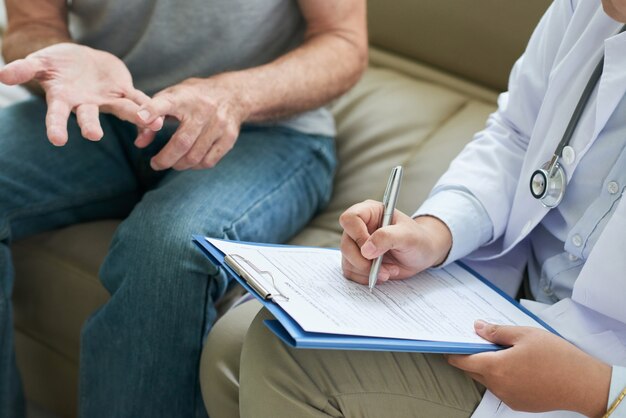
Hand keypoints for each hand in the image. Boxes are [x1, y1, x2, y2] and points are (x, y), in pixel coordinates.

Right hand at [0, 43, 161, 145]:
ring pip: (121, 110)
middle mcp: (86, 104)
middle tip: (94, 136)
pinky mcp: (123, 92)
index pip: (57, 115)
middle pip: (88, 117)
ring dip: (135, 118)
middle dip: (90, 126)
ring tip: (149, 125)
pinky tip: (159, 119)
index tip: (57, 140)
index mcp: (63, 99)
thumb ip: (24, 69)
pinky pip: (138, 100)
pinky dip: (148, 107)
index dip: (57, 126)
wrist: (79, 60)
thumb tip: (2, 76)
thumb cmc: (56, 64)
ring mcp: (106, 100)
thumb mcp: (39, 62)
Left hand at [134, 75, 247, 170]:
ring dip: (179, 164)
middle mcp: (202, 110)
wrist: (231, 94)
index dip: (151, 111)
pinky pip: (209, 161)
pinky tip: (190, 161)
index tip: (140, 118)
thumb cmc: (193, 98)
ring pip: (195, 156)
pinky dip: (195, 166)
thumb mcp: (171, 97)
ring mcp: (218, 124)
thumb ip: (152, 117)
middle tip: (155, 164)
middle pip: (181, 142)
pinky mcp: (229, 137)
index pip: (165, 103)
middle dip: (165, 159)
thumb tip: (140, 144)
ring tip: (173, 163)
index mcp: (183, 97)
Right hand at [338, 200, 451, 284]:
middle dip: (363, 261)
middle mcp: (359, 227)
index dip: (357, 235)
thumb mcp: (407, 236)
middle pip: (346, 244)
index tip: (370, 250)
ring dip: (367, 271)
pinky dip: (365, 278)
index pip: (350, 219)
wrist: (421, 254)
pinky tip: (381, 275)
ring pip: (347, 261)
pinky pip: (351, 272)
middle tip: (381, 268)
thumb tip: (366, 250)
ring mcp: (356, 245)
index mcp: (370, 212)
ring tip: (388, 271)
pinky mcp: (357, 260)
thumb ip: (387, 237)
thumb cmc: (417, 239)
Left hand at [447, 321, 610, 416]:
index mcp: (496, 367)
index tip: (449, 344)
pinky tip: (516, 366)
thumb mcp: (525, 334)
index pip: (462, 361)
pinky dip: (502, 377)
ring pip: (487, 380)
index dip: (454, 352)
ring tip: (504, 351)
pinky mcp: (519, 404)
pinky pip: (501, 389)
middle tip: (480, 341)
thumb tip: (477, 327)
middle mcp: (498, 386)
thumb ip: (497, 331)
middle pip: (473, 371)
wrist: (584, 384)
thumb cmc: (557, 357)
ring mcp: (508, 397)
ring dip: (488, 367)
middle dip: (472, 357)